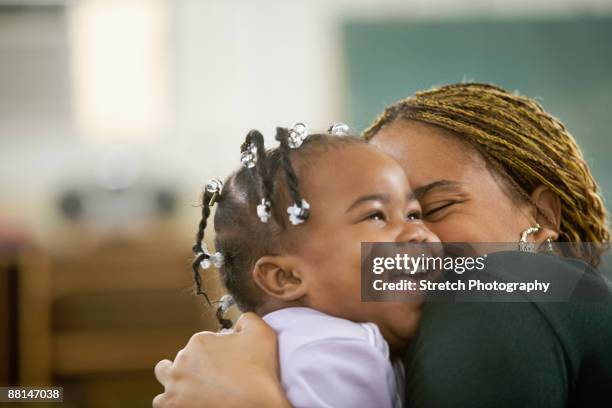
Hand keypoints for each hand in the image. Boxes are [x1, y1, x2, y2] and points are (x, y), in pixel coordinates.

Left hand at [152, 312, 289, 407]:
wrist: (259, 405)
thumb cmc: (260, 372)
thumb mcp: (262, 333)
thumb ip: (247, 319)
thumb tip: (238, 323)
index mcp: (199, 341)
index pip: (201, 342)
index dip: (215, 352)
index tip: (227, 363)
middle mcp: (182, 361)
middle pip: (182, 359)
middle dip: (195, 364)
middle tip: (214, 377)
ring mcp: (174, 386)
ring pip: (165, 377)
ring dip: (176, 380)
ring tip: (193, 388)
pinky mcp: (171, 406)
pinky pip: (161, 402)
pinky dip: (172, 401)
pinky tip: (187, 401)